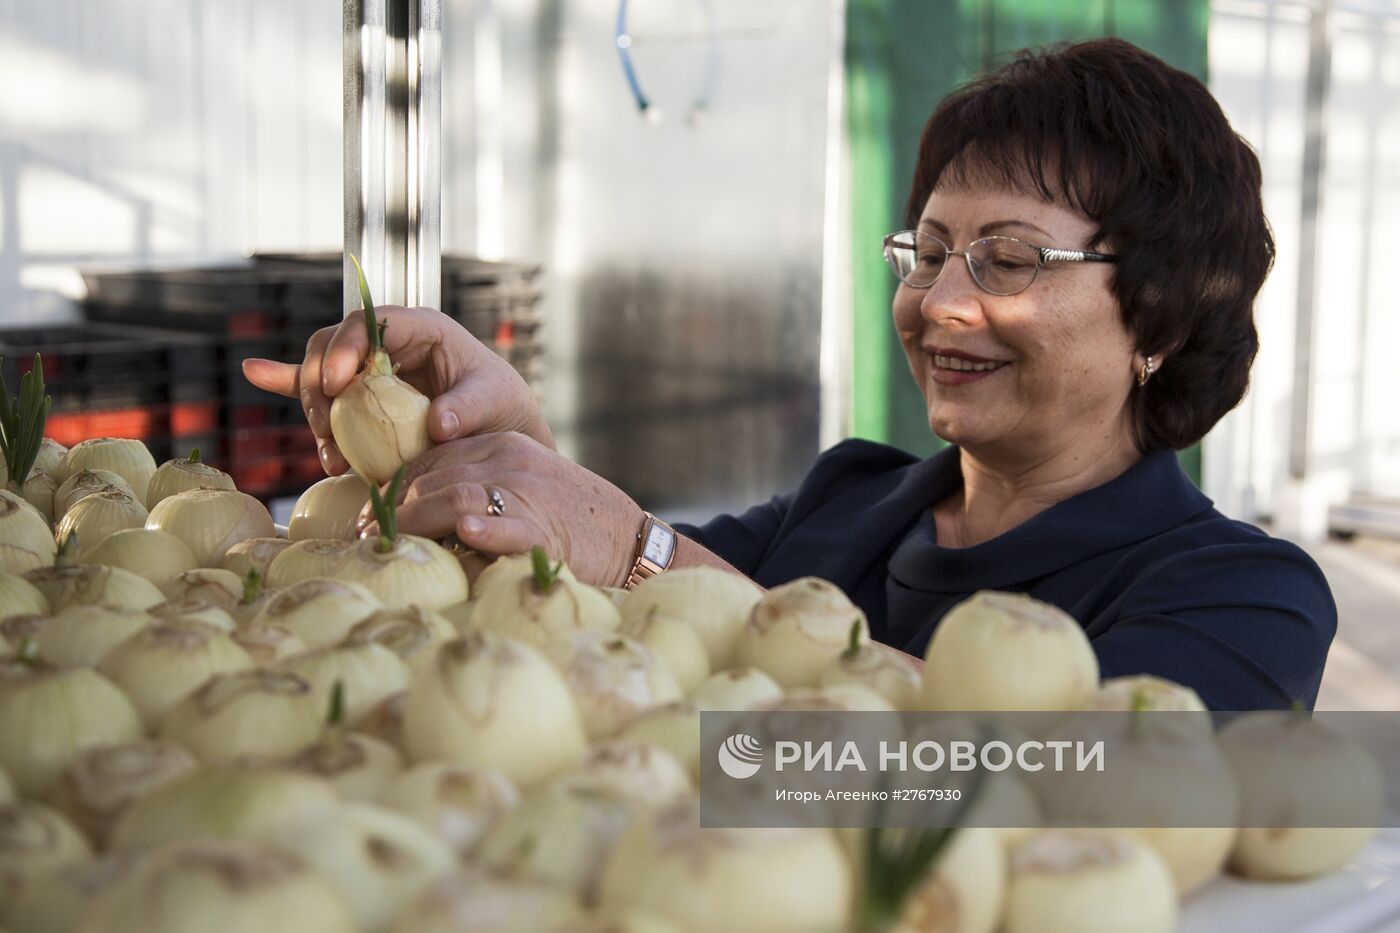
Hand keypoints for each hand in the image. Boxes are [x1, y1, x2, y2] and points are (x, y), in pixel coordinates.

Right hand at [241, 306, 552, 474]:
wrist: (498, 435)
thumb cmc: (502, 408)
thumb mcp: (495, 402)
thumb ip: (469, 408)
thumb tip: (439, 424)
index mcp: (421, 329)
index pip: (370, 323)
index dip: (345, 346)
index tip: (336, 384)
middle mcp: (387, 345)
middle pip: (331, 347)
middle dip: (318, 384)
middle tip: (327, 429)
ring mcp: (367, 371)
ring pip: (320, 376)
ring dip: (315, 413)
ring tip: (332, 457)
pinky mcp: (358, 397)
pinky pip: (315, 387)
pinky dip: (286, 382)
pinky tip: (255, 371)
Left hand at [362, 432, 643, 587]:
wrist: (628, 540)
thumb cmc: (566, 522)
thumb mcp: (519, 488)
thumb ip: (474, 489)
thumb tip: (414, 514)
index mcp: (502, 445)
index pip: (431, 457)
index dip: (393, 486)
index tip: (369, 516)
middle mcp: (511, 461)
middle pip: (435, 476)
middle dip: (393, 508)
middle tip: (365, 539)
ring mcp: (530, 493)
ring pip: (458, 495)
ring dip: (416, 520)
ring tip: (387, 545)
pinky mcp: (548, 529)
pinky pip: (511, 525)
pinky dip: (486, 528)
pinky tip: (466, 532)